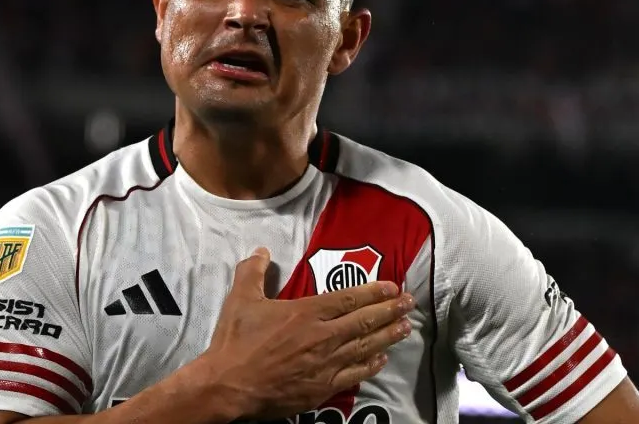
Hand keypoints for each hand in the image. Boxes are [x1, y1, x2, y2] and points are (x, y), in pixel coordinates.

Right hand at [197, 247, 414, 419]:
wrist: (229, 386)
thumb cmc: (235, 342)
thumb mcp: (240, 299)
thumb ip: (253, 271)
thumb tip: (262, 251)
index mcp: (306, 313)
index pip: (348, 298)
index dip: (373, 292)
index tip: (392, 287)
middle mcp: (322, 337)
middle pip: (364, 321)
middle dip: (389, 311)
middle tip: (410, 303)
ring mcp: (325, 364)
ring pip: (365, 347)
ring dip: (388, 336)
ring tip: (405, 327)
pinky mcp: (322, 388)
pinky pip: (355, 374)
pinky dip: (371, 365)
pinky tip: (382, 358)